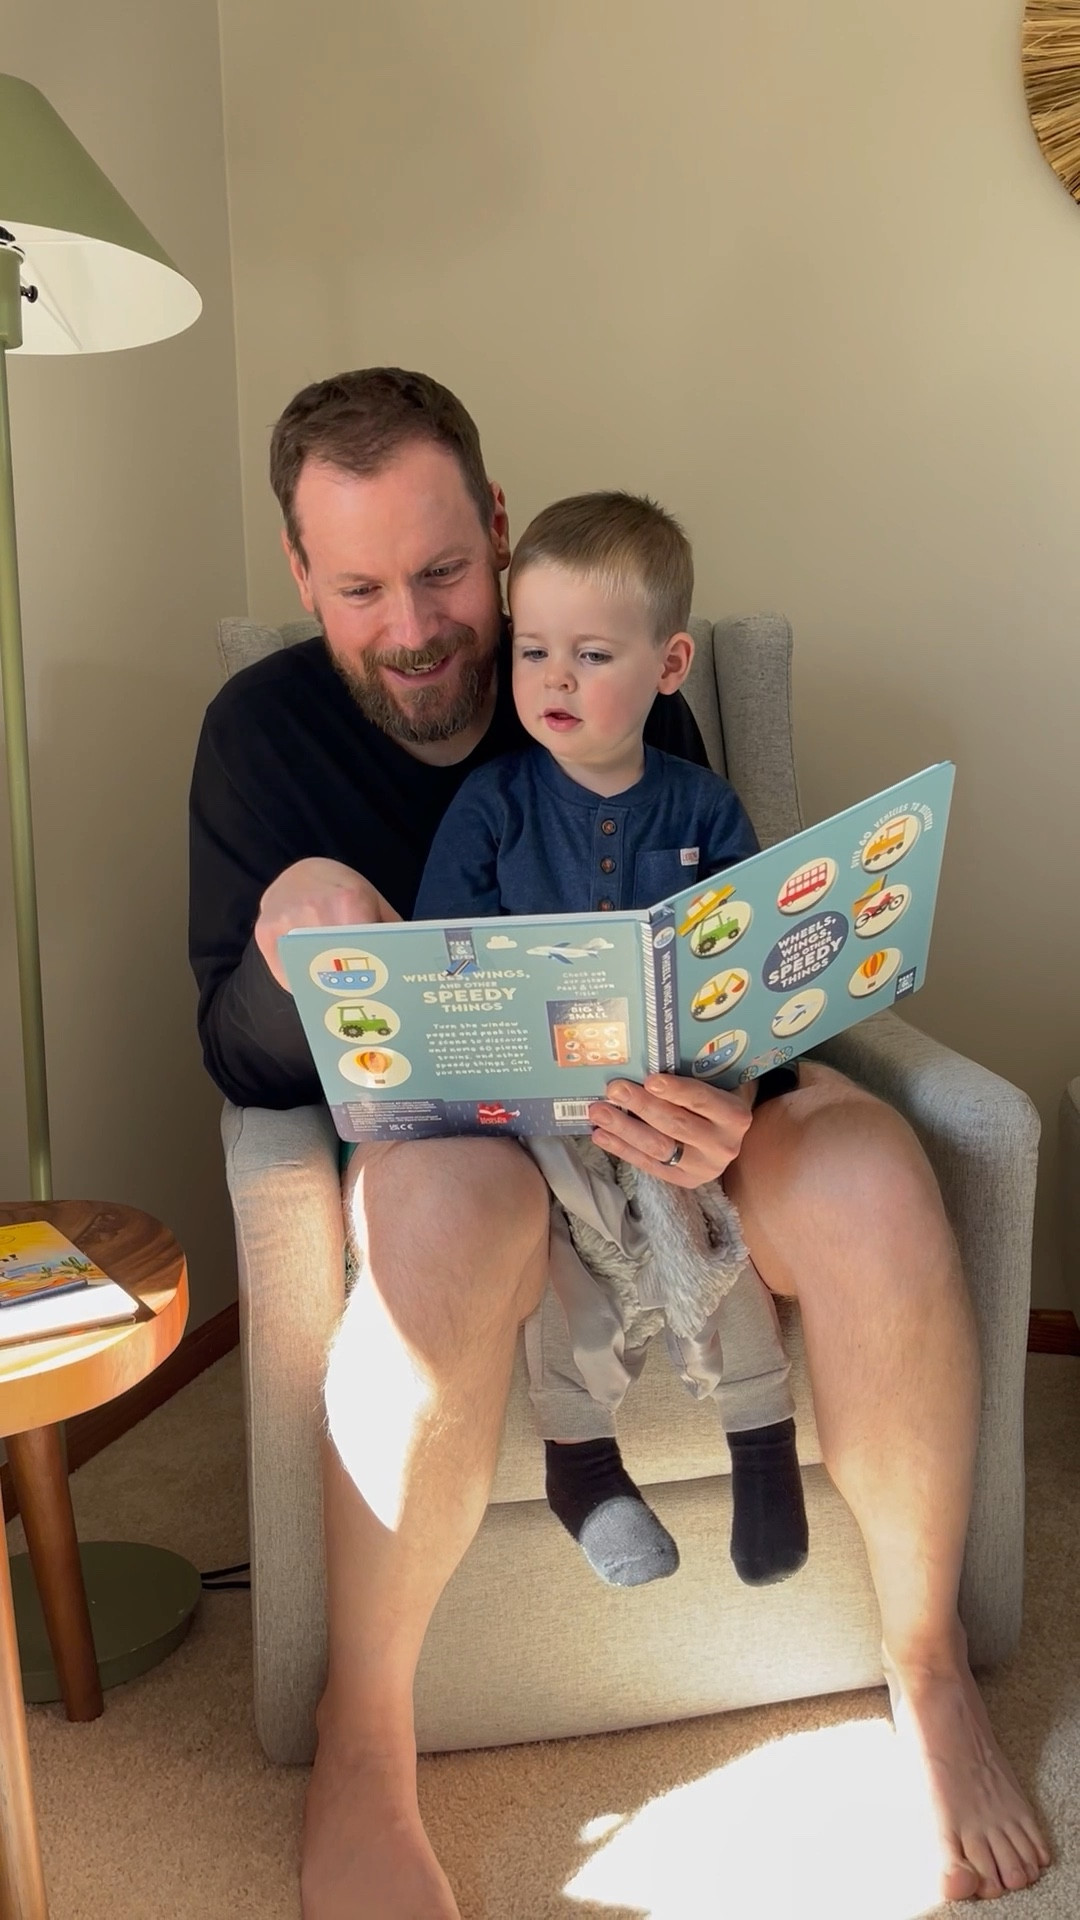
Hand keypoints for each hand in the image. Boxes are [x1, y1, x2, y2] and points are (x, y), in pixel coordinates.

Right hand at [255, 858, 399, 991]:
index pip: (365, 950)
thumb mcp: (374, 902)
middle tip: (362, 1002)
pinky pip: (287, 975)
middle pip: (337, 965)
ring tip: (339, 999)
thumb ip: (390, 931)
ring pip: (309, 973)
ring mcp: (286, 922)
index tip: (380, 992)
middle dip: (350, 985)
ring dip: (324, 989)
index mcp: (349, 901)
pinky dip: (301, 985)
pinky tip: (314, 987)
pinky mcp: (265, 933)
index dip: (373, 974)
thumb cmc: (343, 893)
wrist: (301, 874)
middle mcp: (314, 909)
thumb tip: (410, 967)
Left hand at [589, 1073, 754, 1187]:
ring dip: (624, 1129)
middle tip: (614, 1089)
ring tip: (598, 1112)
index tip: (648, 1080)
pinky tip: (601, 1135)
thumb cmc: (718, 1099)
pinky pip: (649, 1164)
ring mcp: (703, 1167)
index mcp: (735, 1116)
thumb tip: (646, 1060)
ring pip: (658, 1148)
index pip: (702, 1100)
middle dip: (641, 1106)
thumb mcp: (717, 1083)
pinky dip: (622, 1149)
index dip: (675, 1091)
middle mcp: (723, 1145)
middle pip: (676, 1124)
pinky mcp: (684, 1180)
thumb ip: (693, 1075)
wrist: (730, 1136)